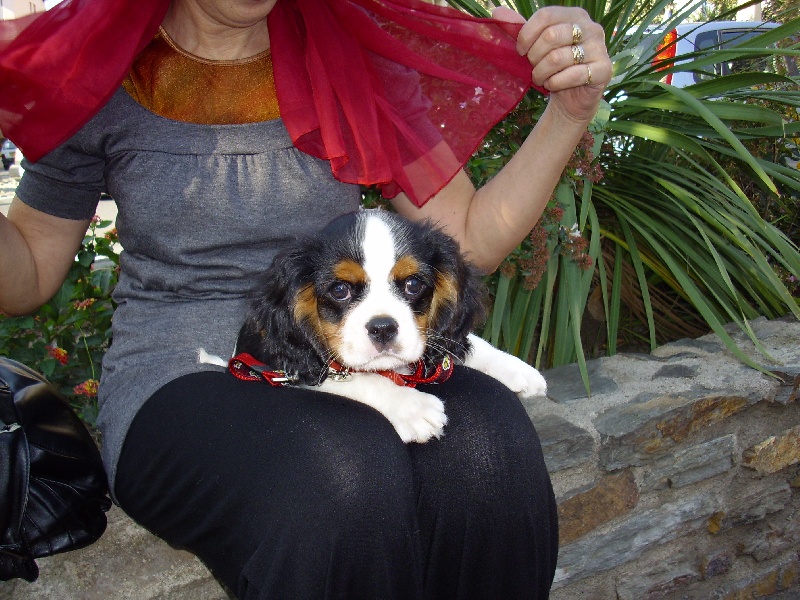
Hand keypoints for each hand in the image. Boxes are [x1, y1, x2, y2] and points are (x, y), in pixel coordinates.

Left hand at [493, 6, 610, 123]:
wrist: (571, 98)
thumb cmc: (551, 68)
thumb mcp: (534, 46)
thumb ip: (518, 28)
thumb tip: (497, 12)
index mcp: (574, 15)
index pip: (545, 15)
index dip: (526, 35)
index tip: (520, 51)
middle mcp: (591, 27)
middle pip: (551, 36)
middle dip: (534, 57)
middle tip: (533, 68)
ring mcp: (600, 48)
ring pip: (558, 58)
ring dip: (542, 73)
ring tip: (541, 79)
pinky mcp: (604, 70)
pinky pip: (572, 75)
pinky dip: (555, 83)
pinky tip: (552, 85)